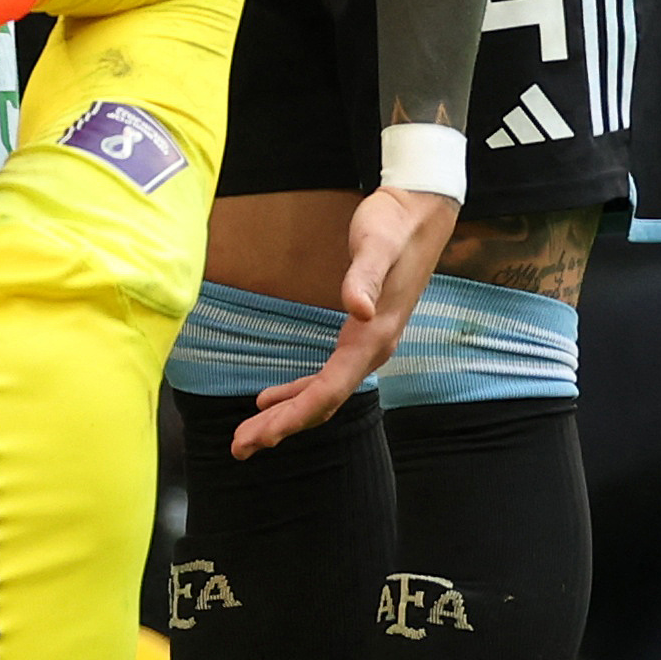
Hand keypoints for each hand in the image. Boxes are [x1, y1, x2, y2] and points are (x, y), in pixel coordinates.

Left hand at [230, 186, 459, 451]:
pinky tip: (273, 400)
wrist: (420, 211)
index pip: (328, 390)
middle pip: (323, 402)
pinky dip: (299, 393)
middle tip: (240, 448)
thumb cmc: (394, 225)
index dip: (294, 416)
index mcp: (372, 337)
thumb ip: (365, 277)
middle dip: (281, 427)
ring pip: (323, 394)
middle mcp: (373, 349)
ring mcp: (368, 344)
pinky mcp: (361, 334)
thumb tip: (359, 310)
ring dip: (287, 416)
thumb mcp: (376, 245)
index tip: (261, 435)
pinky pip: (327, 377)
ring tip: (250, 436)